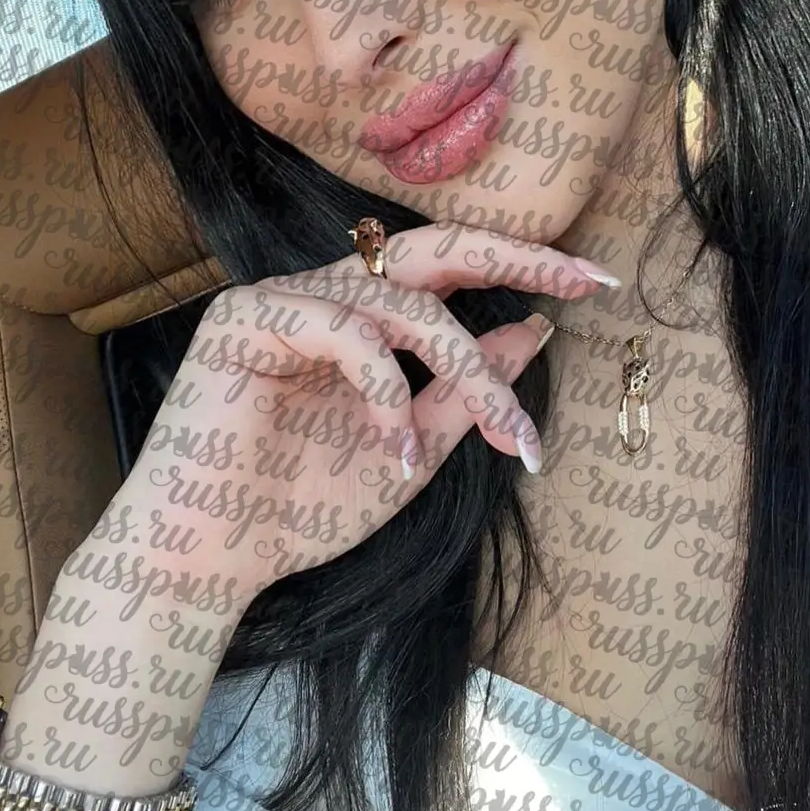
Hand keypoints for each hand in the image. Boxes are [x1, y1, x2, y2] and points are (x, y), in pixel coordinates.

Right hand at [76, 222, 614, 610]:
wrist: (212, 561)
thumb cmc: (304, 510)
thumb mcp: (415, 450)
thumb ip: (467, 390)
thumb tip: (534, 328)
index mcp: (364, 320)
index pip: (449, 274)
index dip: (521, 267)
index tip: (597, 284)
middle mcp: (326, 295)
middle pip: (432, 249)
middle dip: (514, 257)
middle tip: (582, 280)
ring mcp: (284, 300)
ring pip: (400, 300)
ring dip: (462, 363)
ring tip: (496, 429)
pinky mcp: (245, 319)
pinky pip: (345, 329)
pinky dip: (384, 387)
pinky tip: (393, 443)